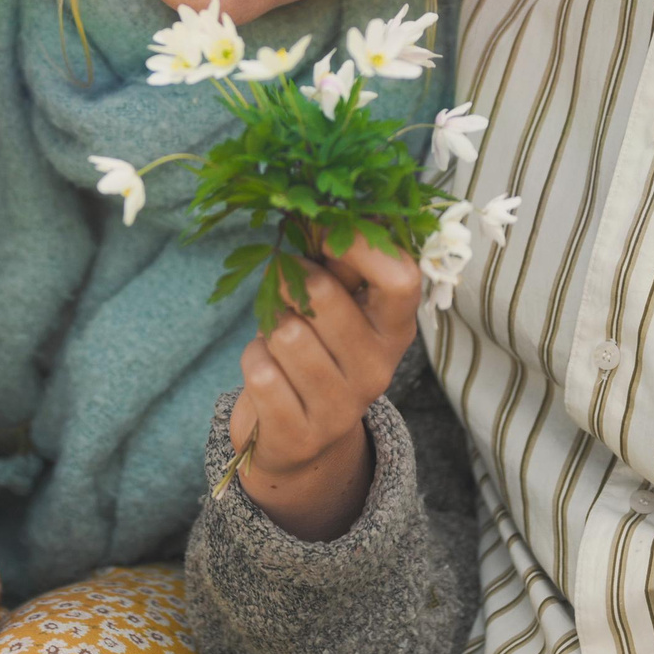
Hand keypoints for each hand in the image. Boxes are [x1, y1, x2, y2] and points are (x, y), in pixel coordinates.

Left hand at [228, 238, 423, 540]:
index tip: (322, 233)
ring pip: (286, 334)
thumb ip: (336, 266)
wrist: (300, 443)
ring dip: (268, 326)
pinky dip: (252, 361)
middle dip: (287, 281)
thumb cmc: (316, 353)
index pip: (402, 279)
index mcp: (395, 330)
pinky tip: (266, 372)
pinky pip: (261, 373)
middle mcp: (377, 369)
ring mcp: (342, 408)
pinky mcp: (301, 435)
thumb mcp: (338, 311)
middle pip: (324, 297)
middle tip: (283, 290)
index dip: (359, 245)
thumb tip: (316, 210)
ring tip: (277, 337)